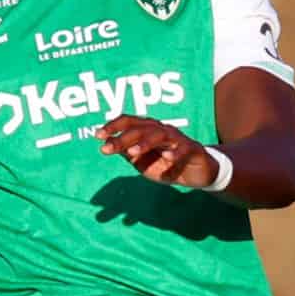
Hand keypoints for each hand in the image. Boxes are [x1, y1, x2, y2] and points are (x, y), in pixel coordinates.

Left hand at [97, 116, 216, 187]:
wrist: (197, 174)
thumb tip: (109, 145)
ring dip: (145, 142)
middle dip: (122, 138)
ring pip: (159, 135)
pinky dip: (176, 153)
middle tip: (106, 149)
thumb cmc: (167, 166)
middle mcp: (162, 129)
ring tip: (133, 152)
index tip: (97, 136)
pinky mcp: (193, 149)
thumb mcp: (143, 162)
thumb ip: (128, 153)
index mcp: (148, 130)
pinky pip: (183, 149)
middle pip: (140, 128)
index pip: (129, 121)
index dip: (113, 126)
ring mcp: (178, 139)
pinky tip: (168, 159)